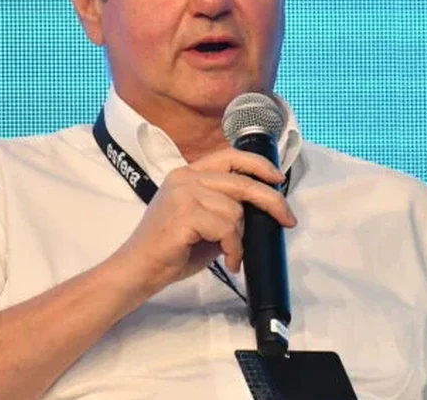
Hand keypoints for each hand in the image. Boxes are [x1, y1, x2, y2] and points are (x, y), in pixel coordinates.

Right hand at [108, 148, 296, 297]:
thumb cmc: (171, 250)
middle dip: (271, 201)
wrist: (139, 269)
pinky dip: (233, 249)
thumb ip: (225, 209)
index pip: (230, 157)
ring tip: (231, 255)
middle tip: (288, 220)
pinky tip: (227, 261)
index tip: (278, 179)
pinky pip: (227, 229)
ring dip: (240, 239)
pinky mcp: (185, 214)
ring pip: (235, 211)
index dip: (258, 165)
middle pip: (242, 182)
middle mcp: (185, 178)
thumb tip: (259, 211)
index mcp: (188, 174)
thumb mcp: (203, 222)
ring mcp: (183, 193)